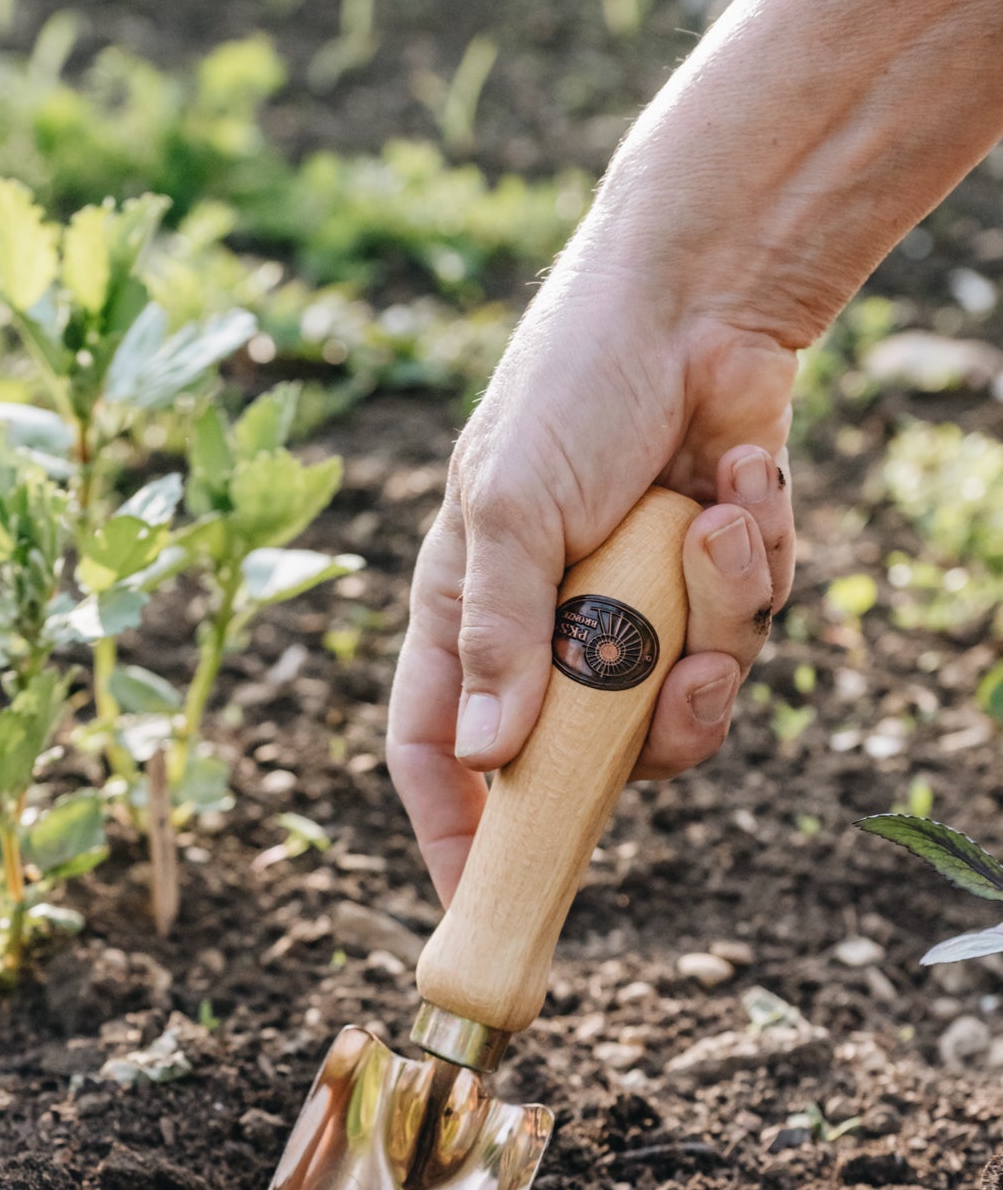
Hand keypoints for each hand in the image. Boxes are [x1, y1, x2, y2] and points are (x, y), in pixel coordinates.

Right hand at [386, 279, 796, 903]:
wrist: (702, 290)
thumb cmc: (571, 383)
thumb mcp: (510, 506)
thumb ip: (503, 636)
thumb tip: (491, 762)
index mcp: (468, 614)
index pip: (437, 754)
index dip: (452, 833)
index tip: (476, 899)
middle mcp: (549, 634)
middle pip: (578, 761)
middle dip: (635, 732)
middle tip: (667, 683)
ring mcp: (635, 620)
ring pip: (680, 713)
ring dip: (714, 628)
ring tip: (712, 530)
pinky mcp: (712, 594)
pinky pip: (744, 641)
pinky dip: (753, 569)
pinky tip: (740, 485)